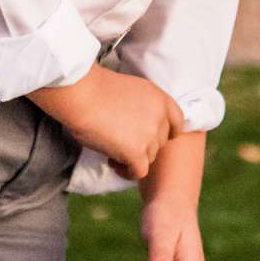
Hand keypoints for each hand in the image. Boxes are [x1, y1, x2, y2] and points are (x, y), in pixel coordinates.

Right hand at [27, 66, 184, 179]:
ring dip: (132, 158)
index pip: (177, 121)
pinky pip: (138, 172)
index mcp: (159, 98)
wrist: (82, 94)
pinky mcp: (136, 152)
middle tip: (121, 143)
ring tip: (111, 151)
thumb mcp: (130, 91)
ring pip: (149, 158)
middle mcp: (160, 117)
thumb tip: (137, 125)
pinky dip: (127, 172)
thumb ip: (141, 107)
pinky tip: (112, 163)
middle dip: (143, 145)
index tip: (151, 137)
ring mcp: (150, 135)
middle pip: (160, 142)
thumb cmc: (95, 88)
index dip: (166, 132)